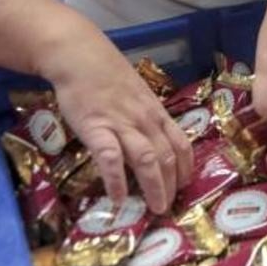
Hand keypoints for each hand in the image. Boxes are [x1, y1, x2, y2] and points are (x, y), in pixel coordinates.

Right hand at [0, 0, 193, 213]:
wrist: (80, 56)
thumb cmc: (108, 75)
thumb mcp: (137, 95)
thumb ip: (146, 117)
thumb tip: (153, 141)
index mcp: (156, 113)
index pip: (181, 143)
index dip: (186, 167)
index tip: (185, 186)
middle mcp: (145, 120)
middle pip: (167, 156)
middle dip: (172, 185)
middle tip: (169, 207)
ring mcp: (122, 124)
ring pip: (147, 159)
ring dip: (154, 186)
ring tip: (155, 208)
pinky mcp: (96, 127)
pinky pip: (110, 157)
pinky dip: (117, 179)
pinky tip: (118, 199)